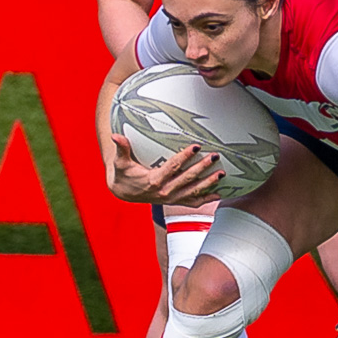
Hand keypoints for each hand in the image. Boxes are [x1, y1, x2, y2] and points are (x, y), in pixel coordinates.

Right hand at [107, 135, 222, 205]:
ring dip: (209, 183)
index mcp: (153, 181)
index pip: (172, 167)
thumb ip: (122, 148)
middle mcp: (165, 192)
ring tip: (222, 173)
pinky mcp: (175, 201)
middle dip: (202, 168)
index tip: (196, 146)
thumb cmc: (124, 173)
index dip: (184, 157)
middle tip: (214, 156)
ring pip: (193, 192)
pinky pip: (193, 202)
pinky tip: (219, 192)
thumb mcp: (120, 162)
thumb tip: (115, 135)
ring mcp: (171, 199)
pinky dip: (206, 199)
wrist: (124, 192)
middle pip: (187, 179)